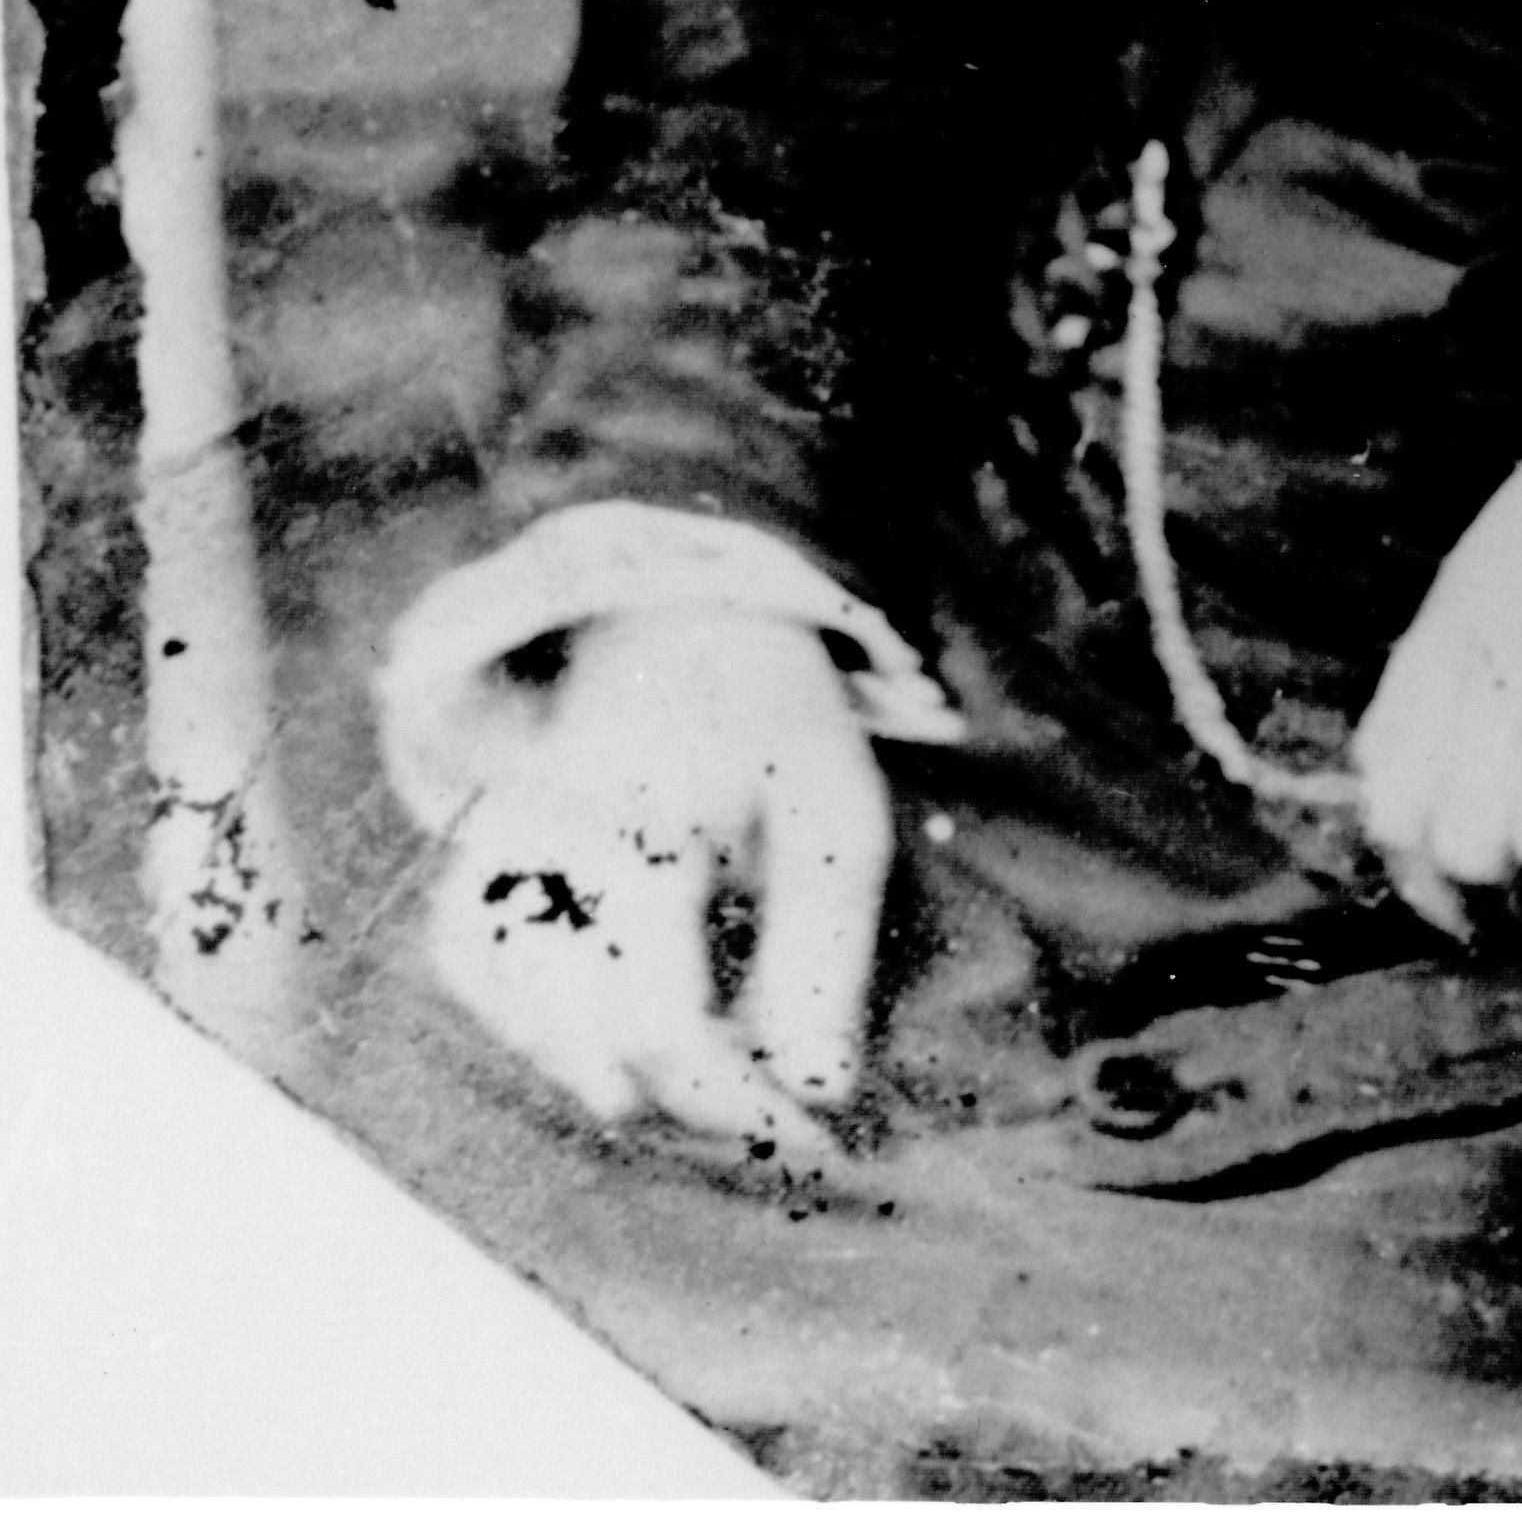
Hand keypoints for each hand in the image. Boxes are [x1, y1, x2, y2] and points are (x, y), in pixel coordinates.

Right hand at [416, 606, 889, 1155]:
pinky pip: (468, 966)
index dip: (732, 1101)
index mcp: (654, 823)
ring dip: (604, 1061)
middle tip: (760, 1102)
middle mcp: (551, 842)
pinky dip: (527, 1015)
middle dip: (682, 1095)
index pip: (663, 1023)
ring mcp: (492, 845)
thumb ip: (827, 955)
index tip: (805, 1134)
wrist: (675, 611)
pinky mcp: (464, 851)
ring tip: (695, 1052)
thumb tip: (819, 1096)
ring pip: (519, 1012)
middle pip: (588, 1037)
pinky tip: (603, 1014)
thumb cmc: (769, 723)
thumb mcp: (834, 814)